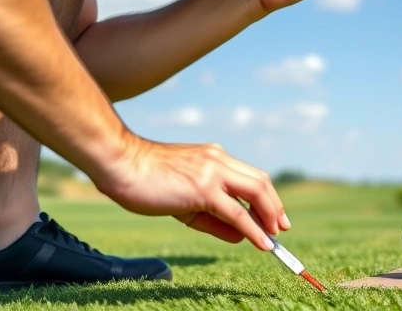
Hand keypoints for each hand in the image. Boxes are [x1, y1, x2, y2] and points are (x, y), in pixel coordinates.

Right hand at [96, 137, 289, 249]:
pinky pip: (236, 213)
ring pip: (255, 192)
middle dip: (275, 206)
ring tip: (275, 238)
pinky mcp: (204, 188)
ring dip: (270, 216)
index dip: (266, 196)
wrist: (120, 164)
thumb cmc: (144, 180)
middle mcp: (218, 160)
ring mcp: (213, 172)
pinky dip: (254, 229)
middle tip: (281, 227)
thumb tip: (241, 234)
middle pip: (260, 181)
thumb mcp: (184, 201)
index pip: (250, 176)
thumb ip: (213, 218)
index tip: (274, 215)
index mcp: (214, 157)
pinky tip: (262, 242)